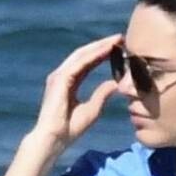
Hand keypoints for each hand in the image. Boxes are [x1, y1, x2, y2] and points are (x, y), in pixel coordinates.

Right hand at [29, 32, 124, 151]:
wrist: (54, 138)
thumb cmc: (69, 128)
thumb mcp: (92, 110)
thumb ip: (101, 95)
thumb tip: (115, 84)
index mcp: (70, 82)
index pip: (88, 63)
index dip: (102, 54)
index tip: (119, 48)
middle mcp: (63, 75)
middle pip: (85, 54)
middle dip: (102, 45)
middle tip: (120, 37)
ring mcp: (60, 75)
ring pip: (82, 55)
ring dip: (99, 46)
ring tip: (115, 40)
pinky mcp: (60, 79)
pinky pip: (79, 63)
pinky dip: (93, 55)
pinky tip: (106, 50)